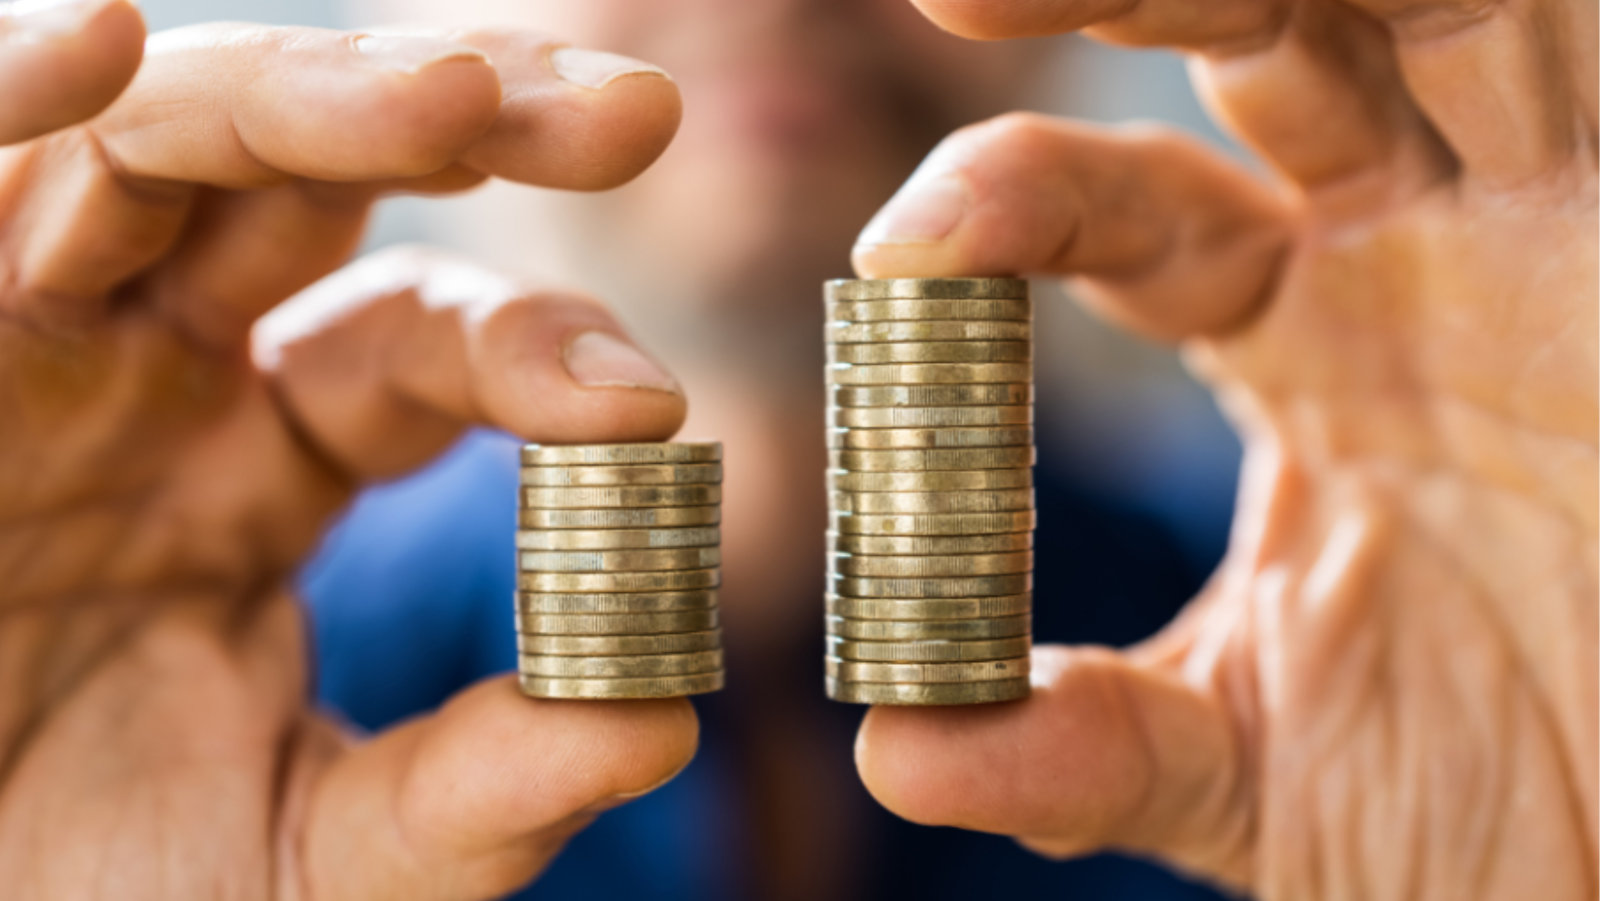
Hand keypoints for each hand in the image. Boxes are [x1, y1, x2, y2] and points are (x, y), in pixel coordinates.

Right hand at [0, 5, 696, 898]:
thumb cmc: (86, 891)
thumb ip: (473, 798)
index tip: (648, 409)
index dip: (536, 351)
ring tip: (460, 93)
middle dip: (474, 125)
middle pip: (317, 180)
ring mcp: (20, 335)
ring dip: (301, 93)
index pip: (422, 343)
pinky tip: (100, 42)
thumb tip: (658, 727)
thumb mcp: (308, 856)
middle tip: (634, 115)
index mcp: (265, 457)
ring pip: (156, 144)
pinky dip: (12, 93)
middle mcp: (153, 365)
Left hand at [852, 0, 1595, 896]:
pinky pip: (1572, 36)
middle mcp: (1412, 250)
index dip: (1004, 202)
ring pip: (1408, 9)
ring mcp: (1544, 221)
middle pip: (1256, 47)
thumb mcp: (1254, 772)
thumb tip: (899, 753)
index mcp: (1296, 341)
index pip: (1119, 212)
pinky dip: (1473, 3)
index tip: (899, 255)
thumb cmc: (1504, 810)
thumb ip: (1083, 747)